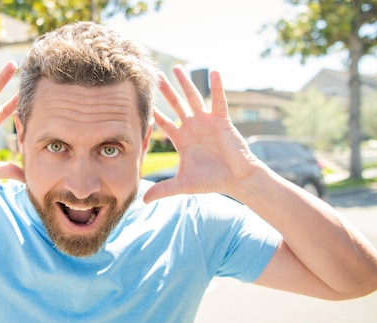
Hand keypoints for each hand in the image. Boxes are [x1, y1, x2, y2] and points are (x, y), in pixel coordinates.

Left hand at [143, 66, 259, 202]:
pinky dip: (217, 87)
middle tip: (154, 76)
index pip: (163, 123)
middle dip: (165, 91)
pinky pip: (218, 101)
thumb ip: (163, 190)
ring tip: (176, 68)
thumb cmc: (211, 181)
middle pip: (175, 105)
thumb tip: (143, 201)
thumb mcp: (183, 184)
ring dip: (185, 83)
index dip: (153, 113)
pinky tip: (214, 72)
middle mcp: (192, 127)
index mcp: (181, 139)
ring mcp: (207, 122)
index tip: (139, 102)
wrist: (236, 180)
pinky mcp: (222, 120)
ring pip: (193, 98)